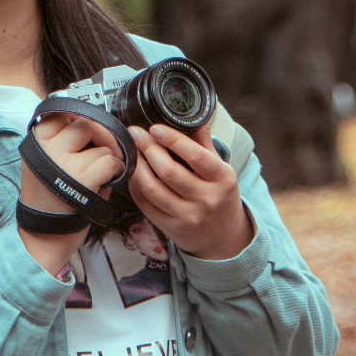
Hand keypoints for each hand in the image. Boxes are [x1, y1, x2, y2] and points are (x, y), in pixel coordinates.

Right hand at [17, 112, 123, 277]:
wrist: (43, 238)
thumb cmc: (50, 199)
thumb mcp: (46, 161)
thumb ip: (64, 139)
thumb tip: (95, 121)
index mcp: (38, 139)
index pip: (65, 111)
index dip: (81, 121)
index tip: (88, 135)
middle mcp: (48, 146)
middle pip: (86, 124)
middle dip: (100, 138)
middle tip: (104, 153)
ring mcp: (65, 161)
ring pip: (102, 145)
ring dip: (107, 159)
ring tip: (99, 176)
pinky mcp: (82, 179)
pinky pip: (110, 162)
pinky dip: (114, 172)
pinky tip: (107, 182)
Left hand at [128, 121, 253, 259]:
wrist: (224, 239)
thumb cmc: (220, 196)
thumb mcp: (221, 170)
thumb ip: (204, 144)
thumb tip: (191, 116)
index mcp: (222, 179)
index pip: (195, 156)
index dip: (172, 140)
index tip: (155, 128)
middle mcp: (206, 199)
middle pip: (169, 172)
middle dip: (148, 148)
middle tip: (135, 133)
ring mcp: (188, 216)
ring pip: (153, 189)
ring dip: (137, 167)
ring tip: (131, 150)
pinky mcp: (172, 229)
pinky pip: (146, 205)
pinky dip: (136, 187)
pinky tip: (133, 173)